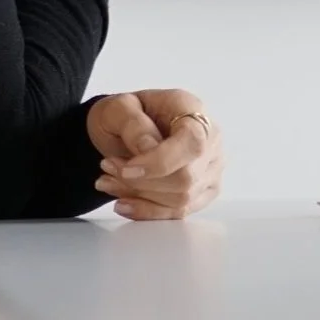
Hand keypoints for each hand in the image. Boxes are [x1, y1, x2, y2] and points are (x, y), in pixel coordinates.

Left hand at [86, 89, 223, 219]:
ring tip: (109, 180)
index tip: (127, 169)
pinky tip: (123, 202)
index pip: (192, 143)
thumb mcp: (118, 107)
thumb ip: (132, 123)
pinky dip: (146, 211)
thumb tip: (148, 148)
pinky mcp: (202, 192)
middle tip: (108, 167)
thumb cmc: (125, 114)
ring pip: (181, 199)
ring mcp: (210, 168)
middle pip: (186, 178)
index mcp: (193, 110)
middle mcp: (210, 140)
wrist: (122, 129)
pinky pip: (178, 213)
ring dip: (139, 196)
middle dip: (141, 181)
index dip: (160, 162)